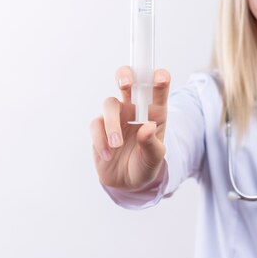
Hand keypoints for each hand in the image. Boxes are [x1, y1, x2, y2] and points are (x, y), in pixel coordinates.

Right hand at [89, 66, 170, 190]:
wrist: (127, 182)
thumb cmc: (146, 163)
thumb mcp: (155, 157)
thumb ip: (151, 143)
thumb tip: (148, 127)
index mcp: (155, 110)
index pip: (159, 88)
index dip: (159, 78)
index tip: (159, 79)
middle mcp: (135, 108)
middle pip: (129, 81)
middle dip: (125, 76)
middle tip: (124, 83)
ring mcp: (117, 115)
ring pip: (109, 104)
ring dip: (112, 124)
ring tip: (117, 145)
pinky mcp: (100, 126)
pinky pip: (96, 125)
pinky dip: (101, 139)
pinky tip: (107, 155)